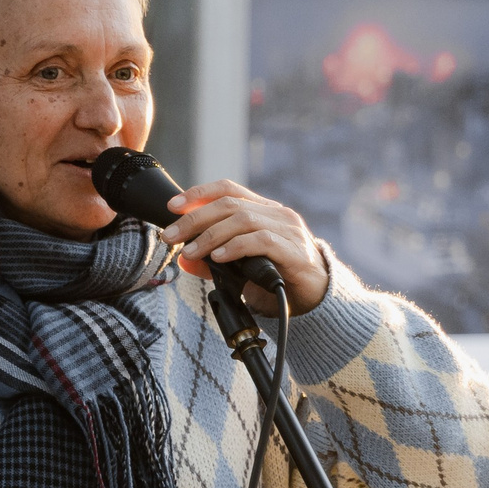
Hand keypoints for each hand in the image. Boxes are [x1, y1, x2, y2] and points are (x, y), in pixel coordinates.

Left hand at [162, 180, 330, 313]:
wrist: (317, 298)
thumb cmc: (279, 278)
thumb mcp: (240, 268)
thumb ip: (213, 261)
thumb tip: (184, 258)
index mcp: (263, 210)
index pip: (228, 189)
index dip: (199, 194)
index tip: (172, 206)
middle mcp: (277, 214)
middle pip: (229, 204)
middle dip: (195, 218)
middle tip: (171, 235)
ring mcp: (288, 230)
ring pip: (243, 219)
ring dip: (211, 235)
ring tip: (191, 251)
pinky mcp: (295, 250)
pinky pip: (261, 240)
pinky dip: (236, 247)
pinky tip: (219, 257)